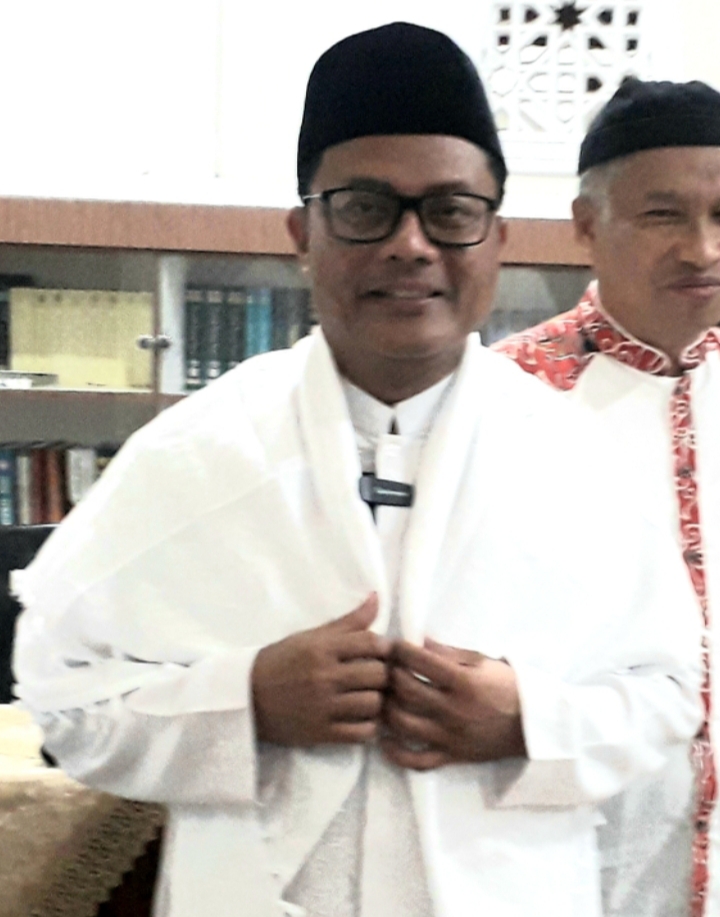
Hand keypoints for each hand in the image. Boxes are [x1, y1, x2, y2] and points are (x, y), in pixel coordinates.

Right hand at [251, 593, 390, 745]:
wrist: (247, 696)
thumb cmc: (282, 661)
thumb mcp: (310, 637)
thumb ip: (348, 622)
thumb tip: (377, 598)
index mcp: (321, 649)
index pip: (372, 643)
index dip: (385, 647)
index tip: (381, 652)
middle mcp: (324, 677)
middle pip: (378, 675)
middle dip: (383, 674)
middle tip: (378, 676)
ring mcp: (323, 707)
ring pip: (374, 704)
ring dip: (377, 700)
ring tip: (370, 696)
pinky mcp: (321, 733)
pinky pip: (362, 733)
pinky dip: (369, 727)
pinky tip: (362, 717)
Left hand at [381, 638, 525, 770]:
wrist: (534, 724)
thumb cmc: (509, 687)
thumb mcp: (484, 662)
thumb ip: (451, 654)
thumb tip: (420, 643)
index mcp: (463, 682)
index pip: (420, 662)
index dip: (400, 650)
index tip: (394, 646)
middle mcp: (453, 709)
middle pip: (406, 691)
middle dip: (390, 675)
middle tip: (385, 668)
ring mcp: (450, 736)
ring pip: (403, 724)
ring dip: (386, 708)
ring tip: (383, 697)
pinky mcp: (451, 756)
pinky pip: (416, 760)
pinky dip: (395, 752)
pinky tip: (383, 739)